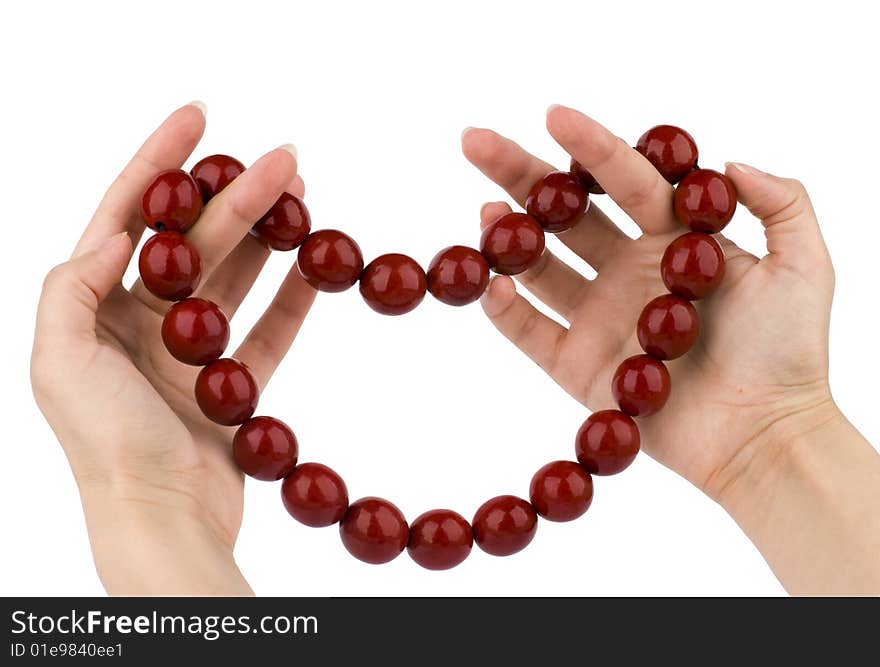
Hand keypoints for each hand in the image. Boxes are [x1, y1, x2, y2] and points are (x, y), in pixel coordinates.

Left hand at [30, 103, 313, 594]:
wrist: (161, 518)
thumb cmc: (103, 445)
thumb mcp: (61, 361)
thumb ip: (75, 287)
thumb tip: (116, 233)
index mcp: (94, 308)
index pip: (130, 215)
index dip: (162, 161)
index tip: (200, 117)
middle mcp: (140, 322)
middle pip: (196, 240)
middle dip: (237, 194)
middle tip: (284, 160)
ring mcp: (190, 351)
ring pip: (237, 277)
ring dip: (269, 236)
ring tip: (304, 197)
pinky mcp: (232, 381)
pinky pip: (269, 330)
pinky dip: (293, 299)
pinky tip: (315, 267)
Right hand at [462, 105, 835, 496]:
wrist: (762, 436)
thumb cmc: (787, 353)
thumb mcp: (805, 266)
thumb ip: (781, 202)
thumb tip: (729, 162)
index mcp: (675, 241)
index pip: (625, 181)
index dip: (590, 146)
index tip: (553, 114)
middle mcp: (629, 271)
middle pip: (568, 215)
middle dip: (522, 177)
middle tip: (478, 142)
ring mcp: (599, 318)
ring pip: (541, 267)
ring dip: (508, 237)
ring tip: (484, 211)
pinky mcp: (576, 366)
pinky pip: (530, 332)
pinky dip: (504, 309)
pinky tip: (489, 282)